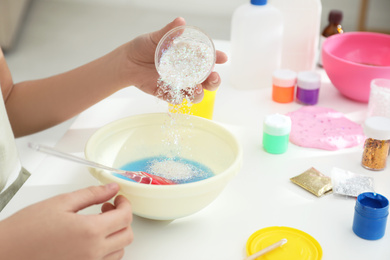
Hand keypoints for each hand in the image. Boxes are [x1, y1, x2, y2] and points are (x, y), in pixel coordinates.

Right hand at [0, 183, 132, 259]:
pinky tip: (91, 238)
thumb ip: (92, 194)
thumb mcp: (61, 203)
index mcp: (90, 231)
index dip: (126, 204)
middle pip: (127, 235)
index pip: (125, 217)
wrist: (5, 253)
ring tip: (97, 223)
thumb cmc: (26, 230)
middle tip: (108, 208)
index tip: (118, 198)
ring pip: (119, 251)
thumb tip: (112, 188)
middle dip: (123, 218)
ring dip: (116, 235)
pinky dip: (106, 250)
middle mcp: (93, 252)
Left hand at [120, 17, 227, 102]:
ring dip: (199, 93)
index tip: (223, 58)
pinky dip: (177, 99)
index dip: (217, 58)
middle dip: (214, 81)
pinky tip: (176, 95)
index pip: (207, 58)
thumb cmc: (142, 47)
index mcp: (187, 56)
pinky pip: (176, 99)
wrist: (126, 62)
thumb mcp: (155, 38)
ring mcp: (177, 84)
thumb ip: (169, 32)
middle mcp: (186, 72)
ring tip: (197, 89)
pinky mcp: (166, 93)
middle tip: (213, 78)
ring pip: (195, 93)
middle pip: (206, 79)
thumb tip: (181, 22)